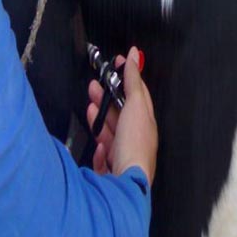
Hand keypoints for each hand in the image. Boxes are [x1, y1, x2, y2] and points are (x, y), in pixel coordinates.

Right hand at [87, 47, 157, 185]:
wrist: (126, 181)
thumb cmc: (134, 143)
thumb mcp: (136, 106)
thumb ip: (133, 82)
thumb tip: (136, 55)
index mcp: (147, 124)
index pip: (139, 95)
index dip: (129, 76)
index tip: (118, 61)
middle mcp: (138, 141)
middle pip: (122, 114)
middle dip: (108, 97)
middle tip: (94, 83)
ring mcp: (125, 157)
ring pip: (112, 133)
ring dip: (101, 117)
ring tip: (90, 104)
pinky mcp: (112, 172)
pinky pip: (106, 157)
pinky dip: (102, 147)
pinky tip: (100, 145)